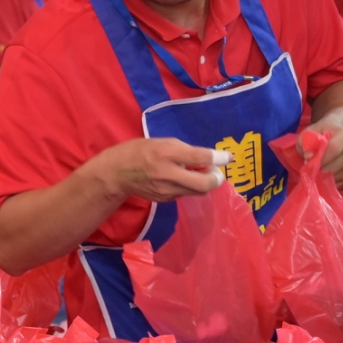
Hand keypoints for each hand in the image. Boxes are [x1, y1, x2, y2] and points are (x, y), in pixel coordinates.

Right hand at [99, 137, 224, 202]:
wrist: (115, 174)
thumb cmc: (138, 151)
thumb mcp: (162, 142)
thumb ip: (186, 150)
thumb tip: (210, 159)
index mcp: (167, 154)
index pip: (201, 157)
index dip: (219, 157)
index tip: (227, 157)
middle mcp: (169, 174)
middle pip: (206, 183)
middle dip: (216, 177)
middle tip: (214, 170)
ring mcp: (167, 190)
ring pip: (199, 191)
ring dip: (204, 182)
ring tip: (198, 173)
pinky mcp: (165, 199)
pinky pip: (186, 193)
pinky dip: (190, 186)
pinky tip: (182, 179)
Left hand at [305, 117, 342, 190]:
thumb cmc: (324, 132)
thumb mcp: (311, 132)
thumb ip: (305, 142)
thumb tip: (308, 157)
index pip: (334, 149)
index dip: (321, 159)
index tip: (310, 164)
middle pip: (338, 165)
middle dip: (322, 171)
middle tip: (311, 173)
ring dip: (328, 179)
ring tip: (317, 176)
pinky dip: (335, 182)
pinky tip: (327, 180)